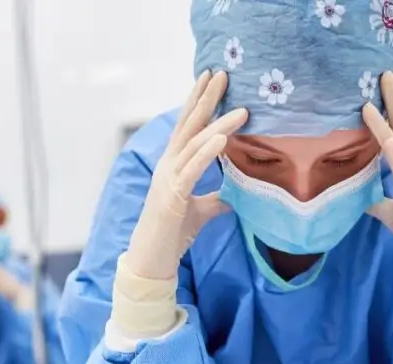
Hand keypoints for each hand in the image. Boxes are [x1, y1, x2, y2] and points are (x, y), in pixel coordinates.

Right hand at [122, 71, 248, 280]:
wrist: (151, 260)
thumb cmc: (172, 234)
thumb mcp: (201, 211)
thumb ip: (216, 197)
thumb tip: (237, 194)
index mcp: (173, 165)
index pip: (188, 126)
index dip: (199, 102)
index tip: (212, 79)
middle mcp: (168, 165)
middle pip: (188, 124)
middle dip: (205, 98)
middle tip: (221, 74)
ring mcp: (168, 178)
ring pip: (194, 143)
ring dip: (218, 124)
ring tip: (241, 110)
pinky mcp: (172, 196)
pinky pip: (191, 169)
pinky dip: (207, 152)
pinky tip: (223, 138)